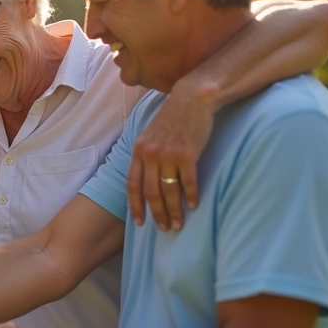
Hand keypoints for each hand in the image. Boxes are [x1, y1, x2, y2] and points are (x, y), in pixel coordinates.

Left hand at [127, 80, 216, 231]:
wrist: (192, 98)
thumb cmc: (173, 118)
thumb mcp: (151, 134)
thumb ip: (147, 155)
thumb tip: (147, 180)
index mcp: (139, 151)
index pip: (133, 185)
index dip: (136, 206)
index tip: (140, 222)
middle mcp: (150, 154)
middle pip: (150, 192)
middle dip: (157, 214)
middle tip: (165, 228)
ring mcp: (168, 154)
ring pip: (169, 190)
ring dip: (174, 210)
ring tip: (179, 224)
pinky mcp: (187, 154)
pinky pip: (188, 181)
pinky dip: (191, 196)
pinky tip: (194, 206)